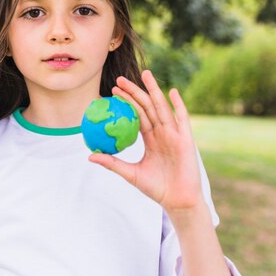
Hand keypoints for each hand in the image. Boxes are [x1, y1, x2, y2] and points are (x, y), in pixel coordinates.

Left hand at [88, 70, 204, 213]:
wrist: (178, 201)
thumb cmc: (156, 188)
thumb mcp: (130, 174)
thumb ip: (112, 163)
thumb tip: (90, 157)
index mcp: (150, 138)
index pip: (136, 114)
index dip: (125, 101)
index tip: (112, 91)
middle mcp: (162, 132)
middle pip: (147, 106)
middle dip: (134, 91)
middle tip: (119, 79)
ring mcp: (174, 134)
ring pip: (162, 107)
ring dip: (154, 90)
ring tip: (145, 74)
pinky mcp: (185, 139)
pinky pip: (182, 119)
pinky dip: (178, 104)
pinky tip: (172, 91)